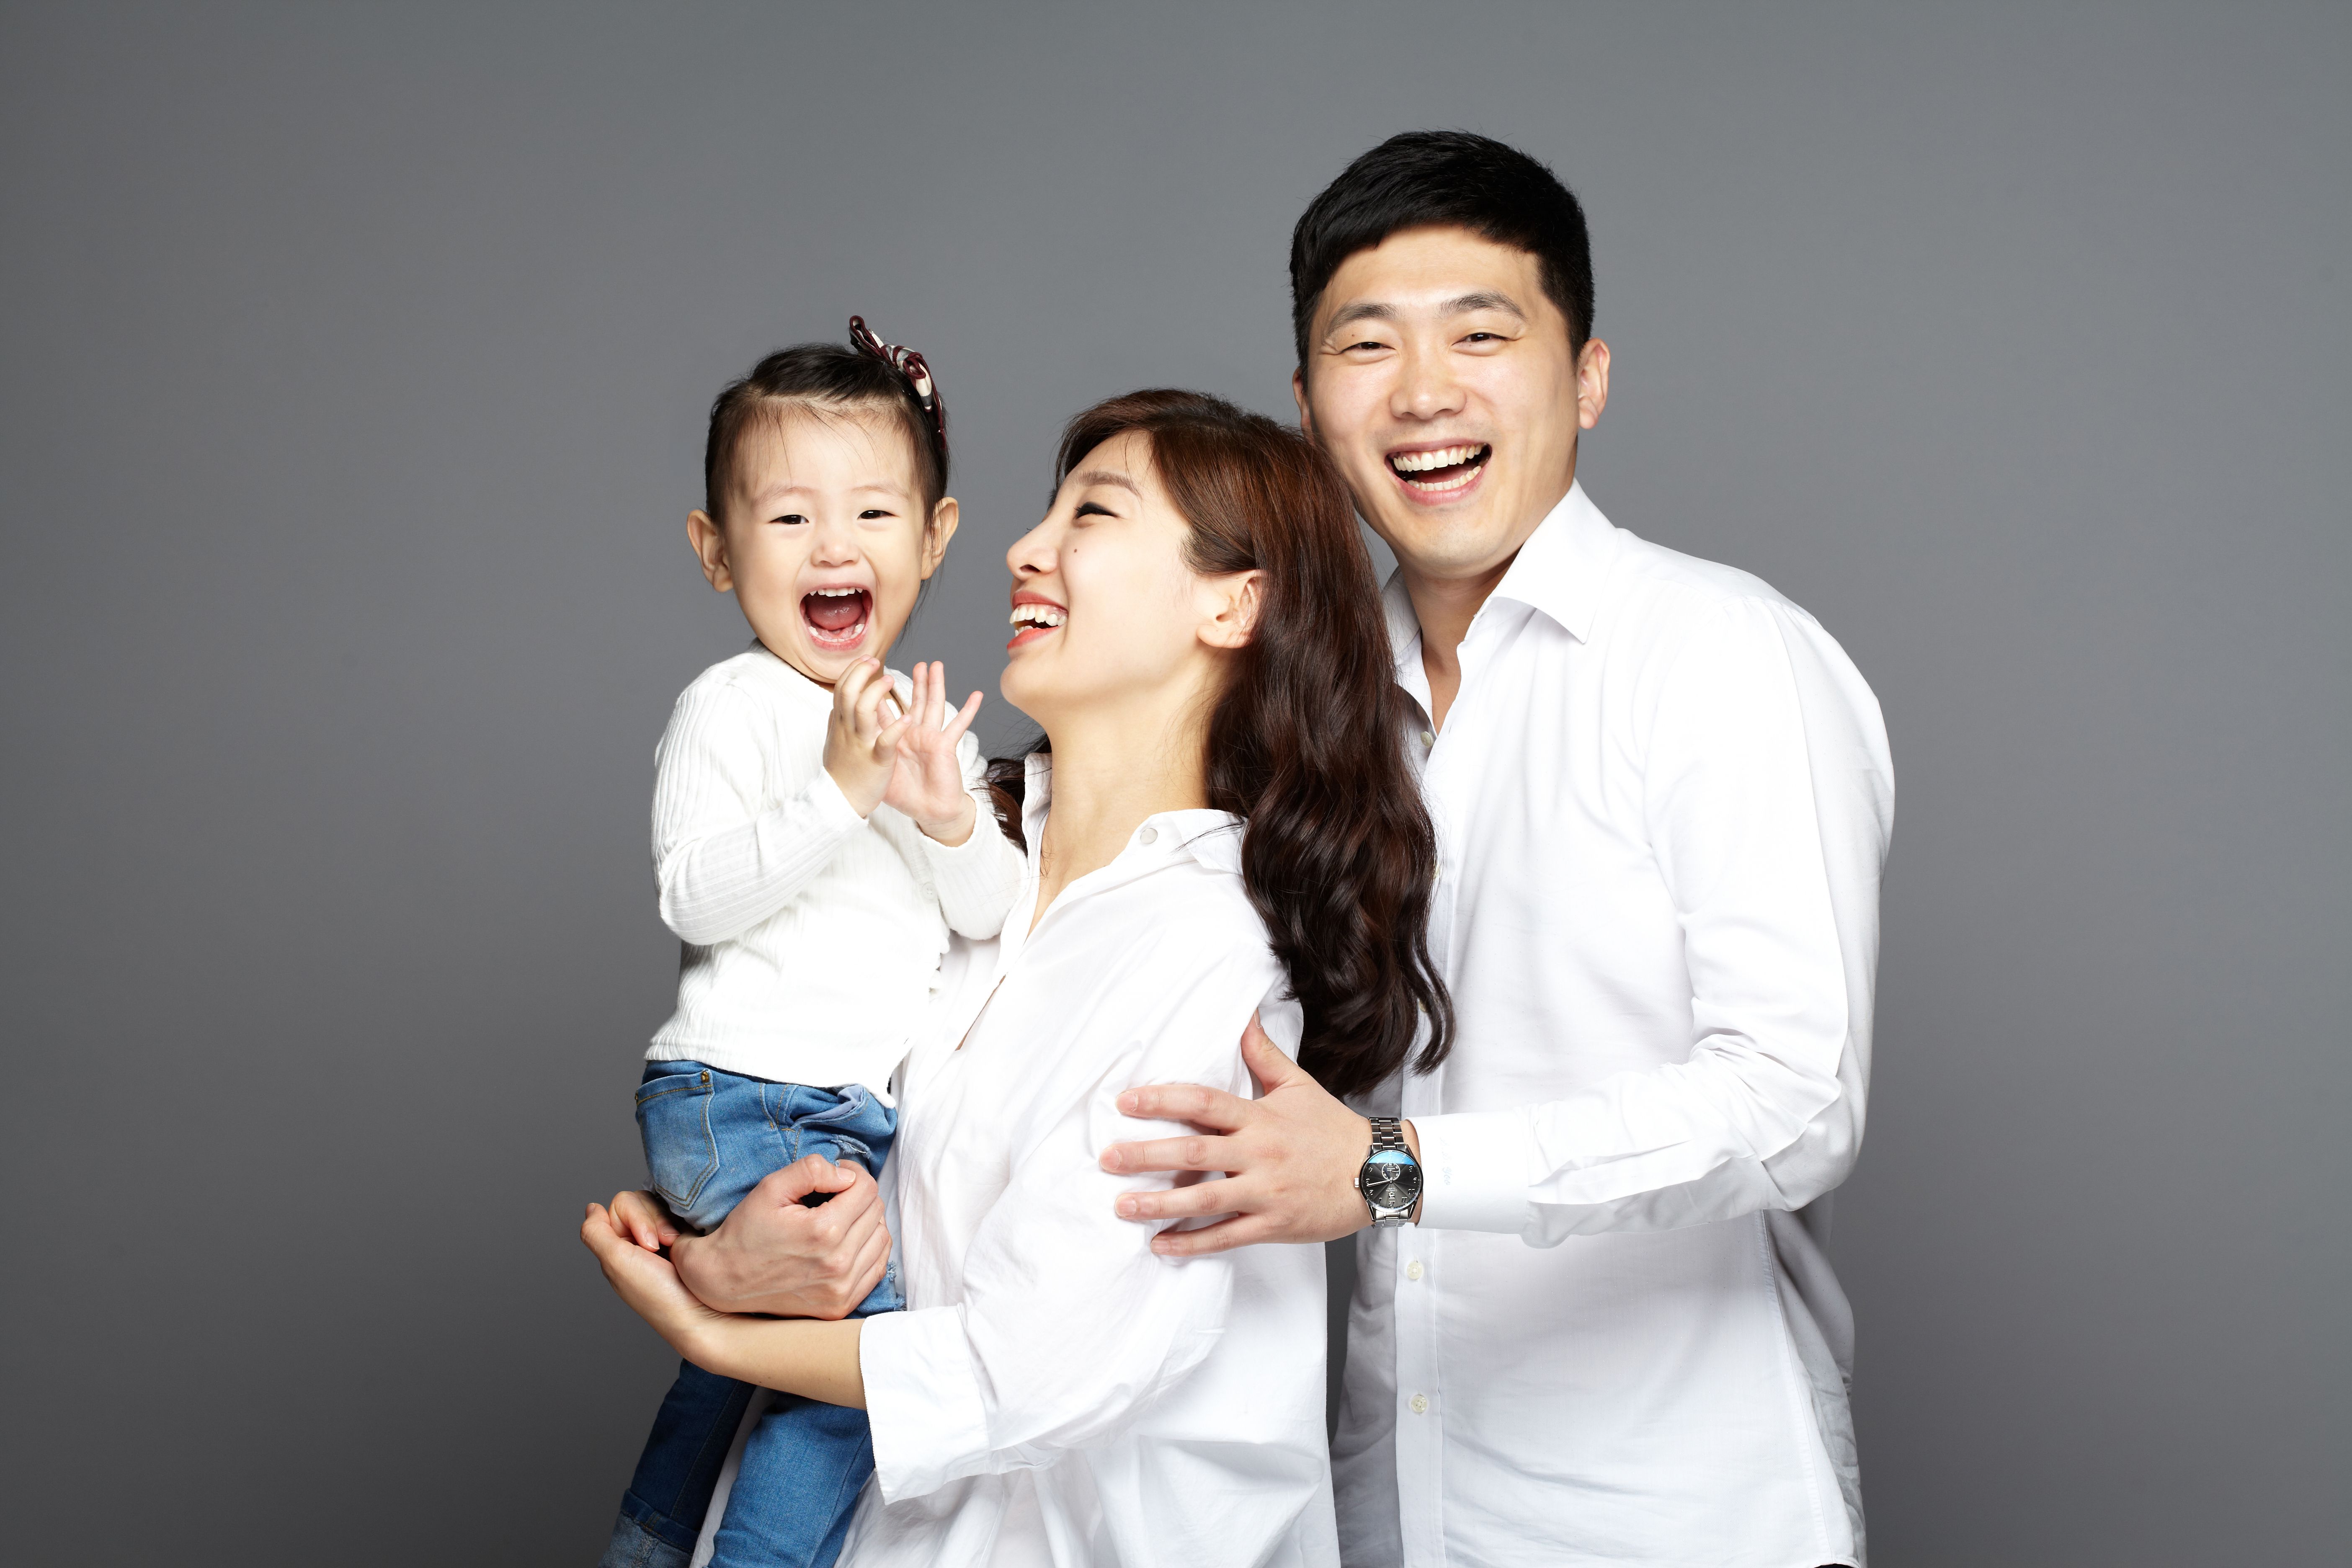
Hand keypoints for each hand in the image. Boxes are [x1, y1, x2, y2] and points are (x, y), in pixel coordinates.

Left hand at [582, 1199, 730, 1363]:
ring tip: (676, 1247)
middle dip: (654, 1221)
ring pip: (662, 1204)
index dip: (636, 1217)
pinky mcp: (685, 1237)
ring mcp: (662, 1238)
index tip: (648, 1246)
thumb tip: (592, 1208)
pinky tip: (685, 1243)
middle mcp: (637, 1240)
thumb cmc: (660, 1294)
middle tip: (662, 1247)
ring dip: (669, 1225)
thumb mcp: (617, 1264)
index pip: (621, 1204)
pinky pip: (682, 1213)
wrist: (702, 1312)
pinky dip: (684, 1225)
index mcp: (617, 1246)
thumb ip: (595, 1233)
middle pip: (641, 1200)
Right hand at [669, 1155, 890, 1317]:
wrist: (724, 1280)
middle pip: (876, 1212)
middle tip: (835, 1194)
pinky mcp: (841, 1306)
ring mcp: (841, 1290)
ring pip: (881, 1238)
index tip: (837, 1174)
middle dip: (858, 1195)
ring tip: (840, 1217)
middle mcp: (838, 1264)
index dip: (853, 1173)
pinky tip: (849, 1241)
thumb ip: (811, 1170)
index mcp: (824, 1232)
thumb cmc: (745, 1231)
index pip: (866, 1189)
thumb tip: (846, 1174)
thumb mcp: (770, 1188)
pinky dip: (869, 1250)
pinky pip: (877, 1269)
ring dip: (866, 1222)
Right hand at [823, 659, 913, 817]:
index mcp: (839, 723)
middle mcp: (847, 730)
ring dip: (876, 692)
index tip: (866, 659)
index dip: (854, 671)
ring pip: (863, 710)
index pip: (842, 688)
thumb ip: (838, 722)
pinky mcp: (877, 760)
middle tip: (876, 662)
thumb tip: (838, 706)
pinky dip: (896, 729)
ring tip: (890, 681)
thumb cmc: (840, 771)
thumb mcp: (835, 741)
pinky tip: (908, 720)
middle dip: (861, 673)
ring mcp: (861, 744)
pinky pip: (885, 741)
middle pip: (848, 692)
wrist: (839, 802)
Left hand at [882, 660, 983, 844]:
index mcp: (897, 739)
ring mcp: (931, 738)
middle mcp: (914, 735)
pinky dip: (968, 710)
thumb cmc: (906, 795)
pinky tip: (976, 695)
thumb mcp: (881, 772)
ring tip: (937, 666)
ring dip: (936, 686)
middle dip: (916, 682)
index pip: (886, 711)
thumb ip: (869, 755)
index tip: (875, 674)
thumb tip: (847, 745)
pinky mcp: (945, 746)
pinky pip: (958, 726)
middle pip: (915, 702)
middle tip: (918, 663)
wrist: (928, 811)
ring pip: (933, 706)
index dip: (880, 694)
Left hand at [1099, 1015, 1415, 1255]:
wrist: (1380, 1173)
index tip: (1126, 1102)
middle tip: (1108, 1158)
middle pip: (1194, 1151)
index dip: (1162, 1100)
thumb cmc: (1333, 1129)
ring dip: (1159, 1203)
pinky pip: (1226, 1236)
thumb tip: (1242, 1014)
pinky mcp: (1274, 1225)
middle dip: (1146, 1154)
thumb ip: (1262, 1054)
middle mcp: (1259, 1153)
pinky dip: (1192, 1242)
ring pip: (1204, 1199)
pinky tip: (1160, 1243)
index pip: (1203, 1102)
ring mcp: (1266, 1192)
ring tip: (1122, 1206)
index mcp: (1260, 1117)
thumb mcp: (1298, 1085)